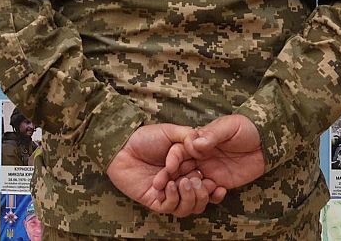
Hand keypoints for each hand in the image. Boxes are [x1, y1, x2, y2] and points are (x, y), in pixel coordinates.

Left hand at [107, 124, 224, 215]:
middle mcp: (180, 182)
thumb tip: (202, 147)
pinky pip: (170, 208)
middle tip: (198, 181)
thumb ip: (189, 136)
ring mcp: (168, 193)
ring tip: (184, 182)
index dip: (214, 186)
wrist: (122, 147)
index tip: (218, 183)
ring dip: (190, 197)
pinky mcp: (155, 200)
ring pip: (188, 207)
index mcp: (188, 168)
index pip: (207, 183)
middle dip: (203, 193)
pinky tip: (170, 185)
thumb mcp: (171, 132)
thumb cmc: (145, 138)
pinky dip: (174, 198)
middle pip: (200, 198)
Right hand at [177, 114, 267, 192]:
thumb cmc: (246, 127)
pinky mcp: (221, 183)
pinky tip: (220, 191)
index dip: (172, 159)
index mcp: (197, 142)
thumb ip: (213, 134)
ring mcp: (210, 172)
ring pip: (193, 186)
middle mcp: (199, 158)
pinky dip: (213, 196)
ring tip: (201, 190)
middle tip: (174, 187)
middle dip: (175, 180)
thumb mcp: (229, 127)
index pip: (178, 151)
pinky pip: (212, 194)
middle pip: (181, 171)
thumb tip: (196, 142)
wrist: (266, 141)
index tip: (170, 167)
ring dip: (193, 191)